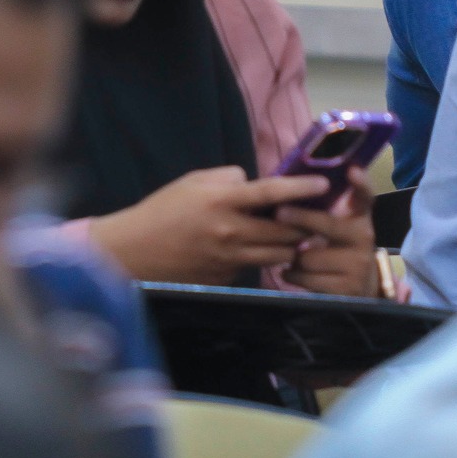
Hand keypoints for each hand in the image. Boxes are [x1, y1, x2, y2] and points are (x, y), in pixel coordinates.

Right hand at [87, 166, 328, 283]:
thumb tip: (254, 182)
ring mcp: (229, 259)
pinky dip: (263, 258)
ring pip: (278, 255)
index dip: (301, 188)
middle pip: (285, 231)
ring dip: (290, 245)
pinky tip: (259, 250)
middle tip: (315, 215)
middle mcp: (230, 232)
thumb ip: (229, 178)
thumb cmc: (162, 210)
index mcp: (222, 202)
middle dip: (305, 224)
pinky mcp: (225, 279)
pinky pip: (255, 267)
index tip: (324, 184)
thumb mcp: (194, 181)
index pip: (272, 193)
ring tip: (295, 234)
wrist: (132, 253)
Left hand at [282, 168, 381, 297]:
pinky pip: (305, 278)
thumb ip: (326, 209)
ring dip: (292, 255)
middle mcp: (364, 238)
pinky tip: (289, 272)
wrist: (361, 288)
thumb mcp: (341, 227)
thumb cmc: (340, 249)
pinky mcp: (344, 289)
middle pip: (328, 224)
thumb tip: (289, 187)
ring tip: (287, 253)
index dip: (360, 183)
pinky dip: (291, 274)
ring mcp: (356, 265)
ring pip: (309, 256)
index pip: (365, 196)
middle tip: (279, 212)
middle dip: (301, 218)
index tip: (352, 169)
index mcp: (361, 218)